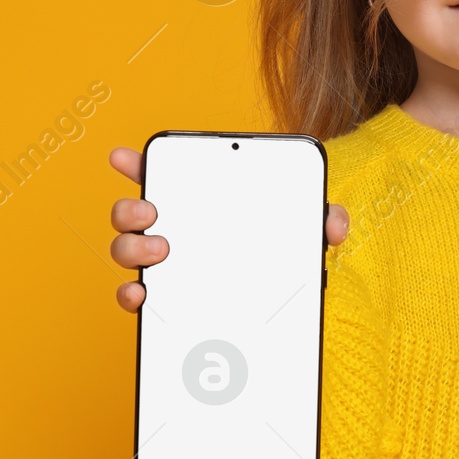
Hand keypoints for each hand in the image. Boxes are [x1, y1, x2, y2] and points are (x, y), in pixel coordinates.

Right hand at [107, 146, 350, 312]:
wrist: (275, 302)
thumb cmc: (280, 251)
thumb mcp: (303, 230)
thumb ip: (322, 219)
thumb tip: (335, 226)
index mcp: (199, 204)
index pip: (161, 175)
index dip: (138, 163)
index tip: (124, 156)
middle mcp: (172, 231)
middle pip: (131, 213)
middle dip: (131, 208)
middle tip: (154, 213)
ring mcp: (163, 265)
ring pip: (126, 251)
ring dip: (131, 248)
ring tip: (160, 252)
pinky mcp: (163, 300)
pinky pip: (134, 296)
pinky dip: (130, 296)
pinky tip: (143, 296)